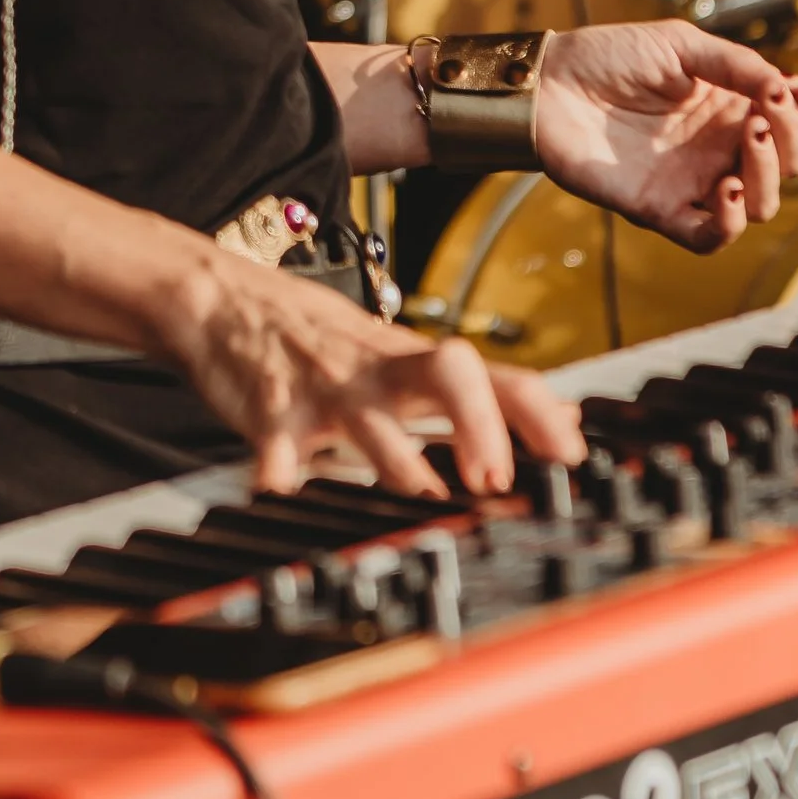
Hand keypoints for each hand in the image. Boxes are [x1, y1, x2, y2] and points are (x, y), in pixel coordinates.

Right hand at [167, 249, 579, 501]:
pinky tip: (284, 497)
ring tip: (422, 497)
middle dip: (479, 423)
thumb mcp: (404, 361)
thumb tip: (562, 413)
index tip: (573, 459)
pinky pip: (275, 444)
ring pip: (370, 416)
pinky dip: (279, 472)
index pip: (498, 376)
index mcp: (416, 366)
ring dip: (398, 458)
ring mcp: (326, 388)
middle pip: (448, 373)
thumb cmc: (320, 340)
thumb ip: (479, 392)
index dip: (540, 416)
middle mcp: (380, 371)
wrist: (224, 300)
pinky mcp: (269, 409)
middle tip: (496, 479)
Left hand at [535, 23, 797, 255]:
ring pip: (759, 205)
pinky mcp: (660, 210)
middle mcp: (717, 150)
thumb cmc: (607, 58)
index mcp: (729, 110)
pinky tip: (729, 188)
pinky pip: (708, 237)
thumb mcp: (680, 45)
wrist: (550, 82)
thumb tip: (783, 85)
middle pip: (785, 167)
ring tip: (751, 136)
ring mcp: (692, 182)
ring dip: (768, 174)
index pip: (791, 123)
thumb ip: (734, 64)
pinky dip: (729, 222)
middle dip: (792, 138)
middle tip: (767, 108)